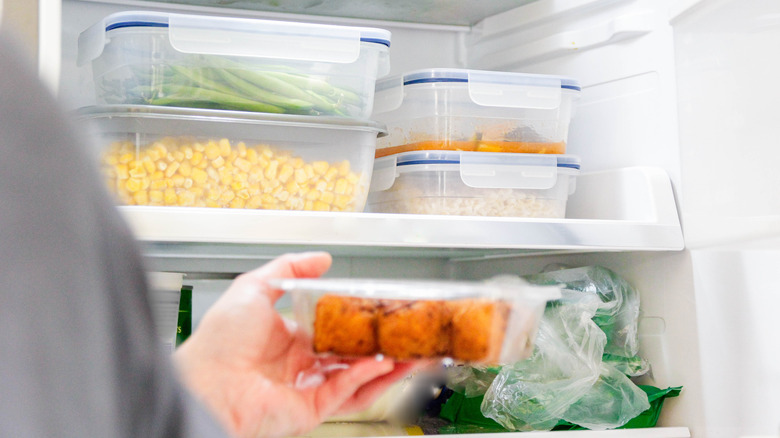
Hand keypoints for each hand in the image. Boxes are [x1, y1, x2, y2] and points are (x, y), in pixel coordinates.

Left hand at [173, 252, 424, 437]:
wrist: (206, 383)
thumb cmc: (218, 342)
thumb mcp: (253, 288)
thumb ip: (289, 268)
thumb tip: (321, 259)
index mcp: (287, 339)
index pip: (333, 329)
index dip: (359, 322)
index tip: (382, 312)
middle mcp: (300, 365)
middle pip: (351, 356)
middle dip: (382, 347)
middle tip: (407, 335)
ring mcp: (307, 388)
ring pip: (357, 379)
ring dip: (386, 367)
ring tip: (412, 353)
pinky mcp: (311, 409)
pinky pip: (346, 392)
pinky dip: (367, 378)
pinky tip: (383, 363)